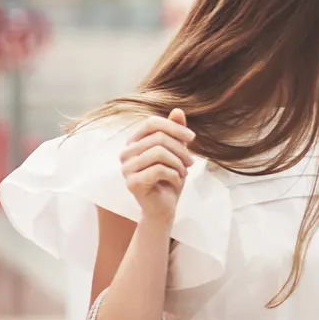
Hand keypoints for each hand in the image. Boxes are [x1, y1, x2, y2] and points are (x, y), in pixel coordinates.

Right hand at [121, 109, 194, 223]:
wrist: (164, 208)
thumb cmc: (169, 179)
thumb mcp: (177, 153)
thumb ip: (175, 132)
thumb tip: (178, 111)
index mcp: (134, 143)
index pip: (151, 123)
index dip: (174, 127)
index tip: (192, 138)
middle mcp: (126, 153)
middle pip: (158, 138)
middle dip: (181, 150)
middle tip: (191, 163)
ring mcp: (126, 168)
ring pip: (159, 153)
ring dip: (179, 163)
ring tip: (183, 173)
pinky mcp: (132, 183)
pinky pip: (159, 170)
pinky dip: (175, 176)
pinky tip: (176, 182)